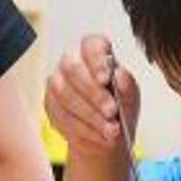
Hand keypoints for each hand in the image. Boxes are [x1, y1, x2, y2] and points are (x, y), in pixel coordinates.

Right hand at [43, 34, 139, 158]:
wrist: (107, 136)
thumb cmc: (121, 109)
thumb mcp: (131, 99)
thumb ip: (127, 86)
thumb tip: (119, 75)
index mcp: (96, 53)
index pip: (91, 44)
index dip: (96, 59)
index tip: (107, 79)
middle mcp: (72, 62)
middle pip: (73, 68)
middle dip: (93, 93)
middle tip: (112, 112)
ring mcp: (57, 82)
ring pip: (65, 93)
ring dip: (90, 115)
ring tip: (111, 131)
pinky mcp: (50, 104)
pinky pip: (61, 114)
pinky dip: (83, 128)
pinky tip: (99, 137)